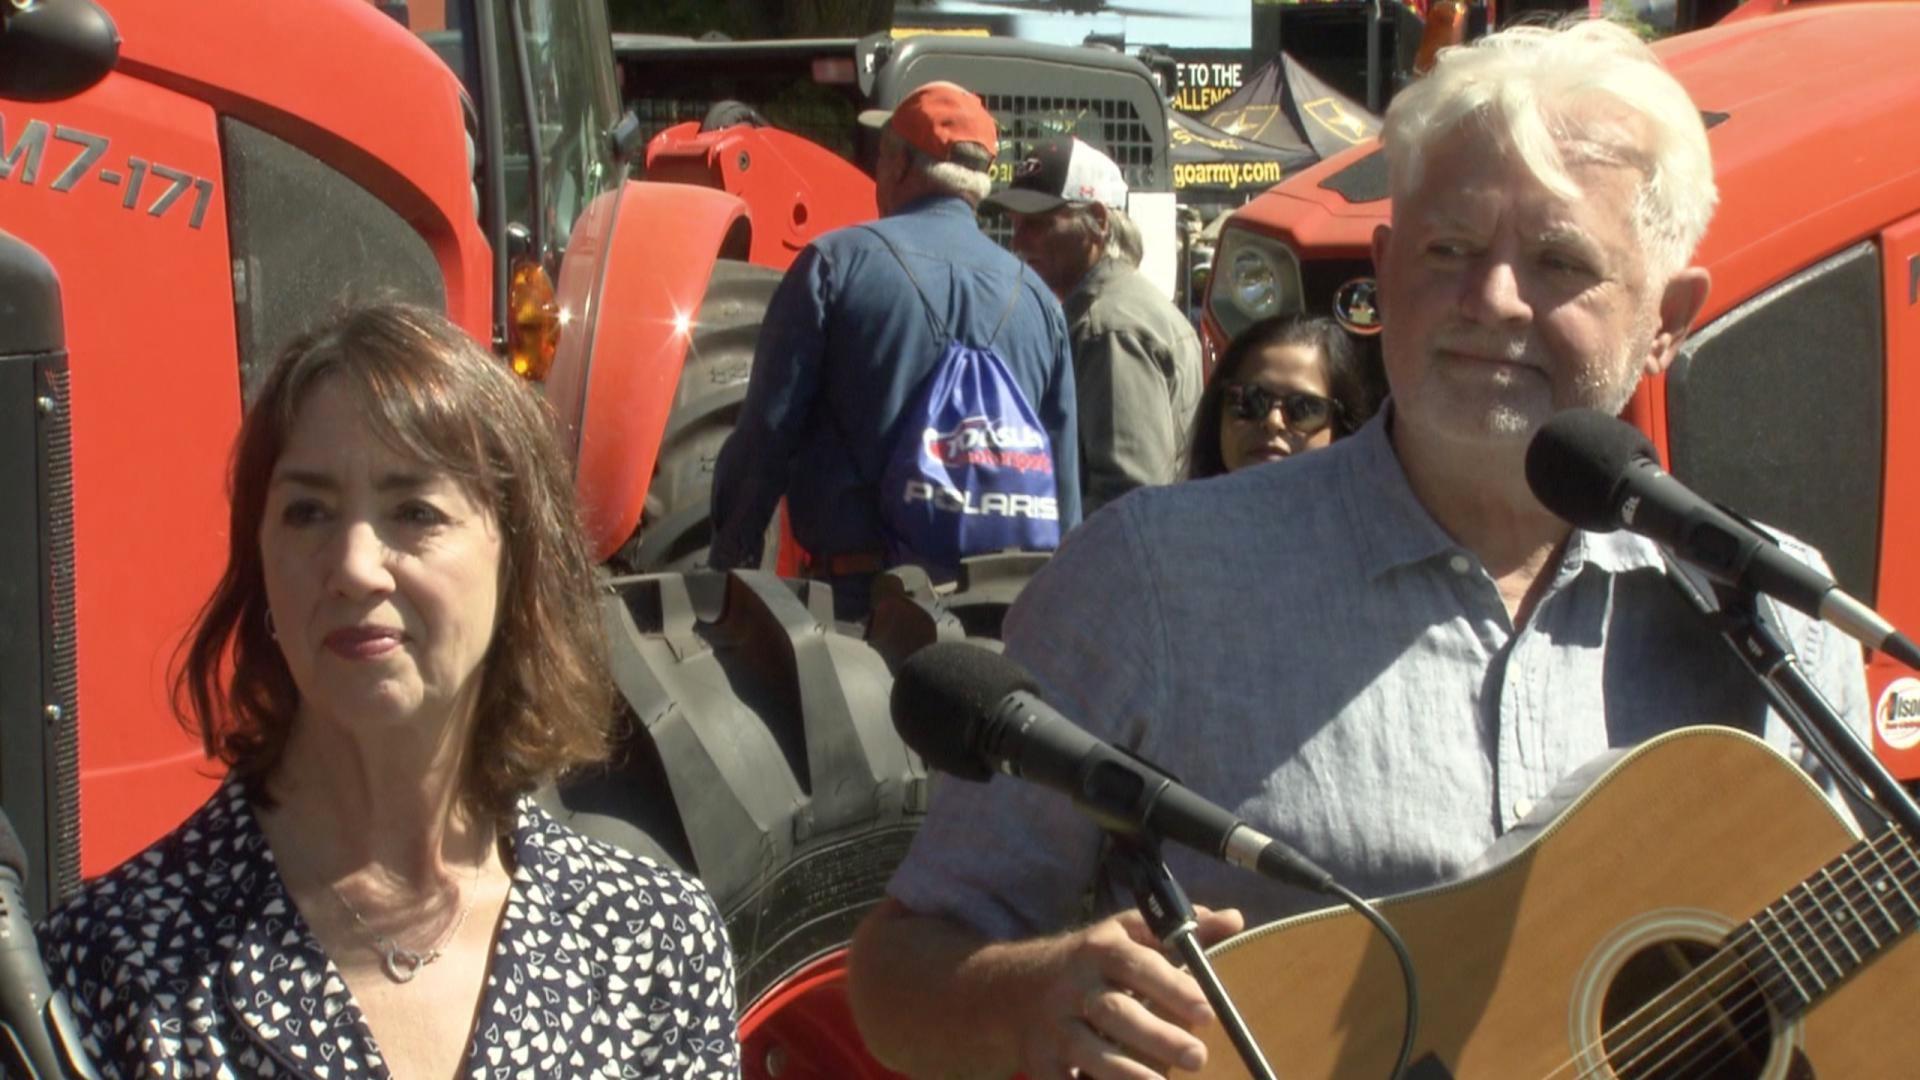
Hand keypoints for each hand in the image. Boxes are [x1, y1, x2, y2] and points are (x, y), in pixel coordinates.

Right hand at [1018, 905, 1244, 1078]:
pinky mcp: (1041, 1059)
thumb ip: (1180, 932)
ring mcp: (1055, 1024)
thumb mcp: (1129, 936)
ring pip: (1088, 1049)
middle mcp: (1074, 985)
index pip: (1137, 964)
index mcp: (1100, 949)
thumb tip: (1234, 920)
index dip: (1171, 987)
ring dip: (1126, 1072)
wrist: (1014, 987)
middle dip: (1156, 1035)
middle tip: (1198, 1057)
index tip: (1207, 1010)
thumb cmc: (1091, 962)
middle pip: (1114, 1011)